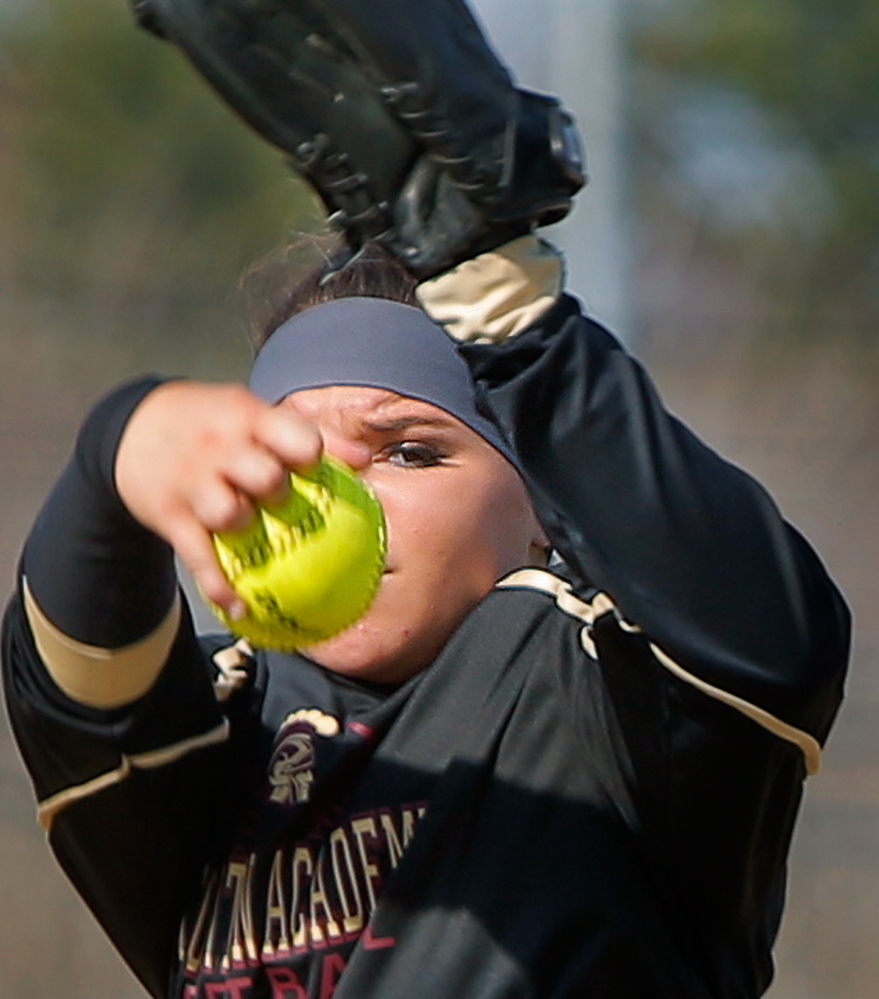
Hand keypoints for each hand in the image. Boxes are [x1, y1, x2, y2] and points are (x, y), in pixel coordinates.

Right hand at [114, 381, 368, 616]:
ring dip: (246, 528)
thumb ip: (305, 433)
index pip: (293, 435)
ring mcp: (193, 483)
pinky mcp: (169, 516)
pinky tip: (239, 606)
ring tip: (249, 528)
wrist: (130, 429)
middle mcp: (219, 449)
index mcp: (247, 419)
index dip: (310, 453)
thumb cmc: (211, 422)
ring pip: (230, 515)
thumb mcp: (251, 413)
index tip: (311, 464)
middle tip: (277, 496)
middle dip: (279, 492)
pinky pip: (199, 558)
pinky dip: (219, 588)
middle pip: (266, 478)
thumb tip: (365, 459)